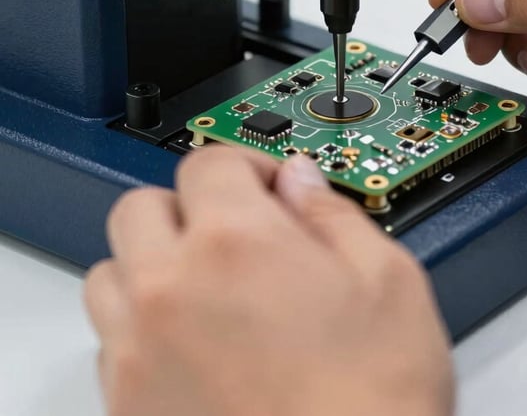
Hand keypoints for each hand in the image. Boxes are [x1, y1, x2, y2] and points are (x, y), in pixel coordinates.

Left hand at [84, 148, 453, 415]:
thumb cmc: (373, 405)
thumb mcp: (388, 280)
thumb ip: (333, 212)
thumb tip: (300, 180)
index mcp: (236, 243)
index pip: (208, 163)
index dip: (246, 167)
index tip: (268, 190)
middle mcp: (171, 290)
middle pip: (140, 208)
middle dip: (188, 208)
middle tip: (235, 233)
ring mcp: (140, 354)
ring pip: (111, 274)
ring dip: (152, 265)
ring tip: (208, 290)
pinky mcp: (128, 409)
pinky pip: (111, 343)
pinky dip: (143, 330)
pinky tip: (198, 348)